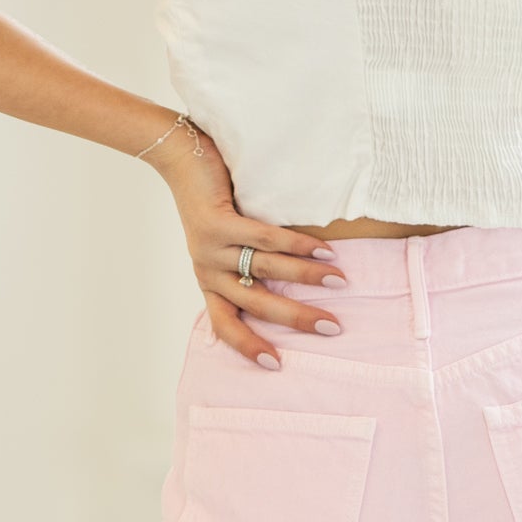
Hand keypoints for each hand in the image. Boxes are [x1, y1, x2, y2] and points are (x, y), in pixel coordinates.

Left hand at [149, 122, 346, 366]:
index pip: (226, 326)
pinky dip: (297, 246)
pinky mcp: (216, 223)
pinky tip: (323, 250)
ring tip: (340, 280)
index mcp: (210, 283)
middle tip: (333, 327)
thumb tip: (301, 284)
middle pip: (257, 304)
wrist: (180, 156)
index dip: (249, 347)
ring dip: (307, 277)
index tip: (276, 365)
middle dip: (298, 318)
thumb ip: (250, 265)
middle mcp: (207, 271)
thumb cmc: (213, 201)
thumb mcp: (227, 244)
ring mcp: (209, 248)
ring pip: (266, 270)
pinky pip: (264, 239)